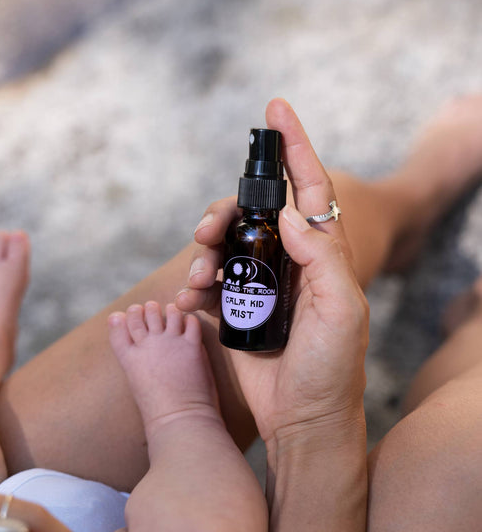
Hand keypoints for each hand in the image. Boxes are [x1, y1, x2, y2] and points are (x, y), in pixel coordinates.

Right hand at [177, 99, 368, 449]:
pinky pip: (211, 283)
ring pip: (226, 246)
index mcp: (323, 256)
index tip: (276, 109)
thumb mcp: (340, 312)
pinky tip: (192, 301)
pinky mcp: (239, 310)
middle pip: (253, 214)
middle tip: (207, 232)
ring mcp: (264, 286)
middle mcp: (293, 263)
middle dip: (226, 213)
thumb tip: (288, 212)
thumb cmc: (331, 370)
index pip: (308, 190)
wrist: (303, 421)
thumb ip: (322, 258)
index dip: (294, 148)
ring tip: (196, 280)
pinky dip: (196, 285)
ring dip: (205, 253)